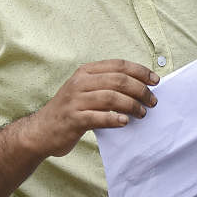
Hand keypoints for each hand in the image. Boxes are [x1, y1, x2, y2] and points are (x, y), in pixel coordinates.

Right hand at [31, 60, 157, 156]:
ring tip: (142, 113)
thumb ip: (107, 85)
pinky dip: (115, 119)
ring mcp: (75, 100)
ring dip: (132, 105)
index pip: (119, 65)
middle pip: (118, 81)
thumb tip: (141, 86)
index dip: (140, 71)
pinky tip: (125, 122)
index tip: (155, 80)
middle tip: (152, 101)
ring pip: (111, 98)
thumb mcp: (85, 90)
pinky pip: (99, 117)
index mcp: (86, 72)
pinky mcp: (73, 119)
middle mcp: (80, 83)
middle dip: (140, 90)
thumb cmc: (70, 110)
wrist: (40, 131)